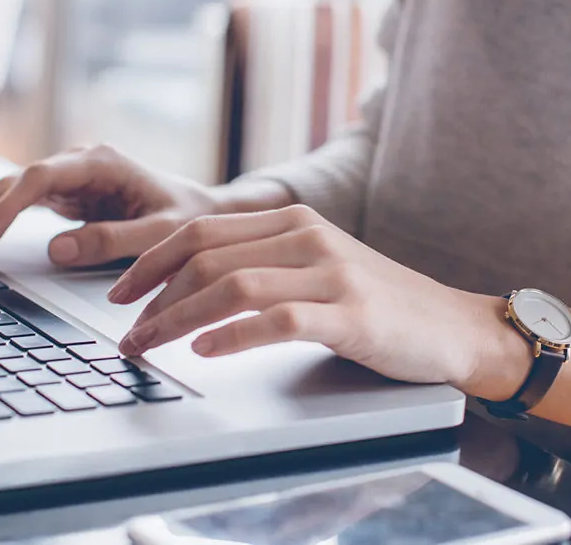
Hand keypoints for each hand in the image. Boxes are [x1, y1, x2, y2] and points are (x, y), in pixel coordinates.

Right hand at [0, 144, 263, 267]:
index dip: (7, 204)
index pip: (40, 177)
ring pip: (9, 192)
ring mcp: (70, 176)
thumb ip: (114, 240)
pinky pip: (18, 199)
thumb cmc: (189, 219)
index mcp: (101, 162)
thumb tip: (57, 250)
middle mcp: (79, 163)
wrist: (205, 211)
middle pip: (15, 184)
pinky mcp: (66, 194)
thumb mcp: (160, 233)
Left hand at [110, 205, 523, 389]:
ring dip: (178, 319)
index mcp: (293, 220)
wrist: (450, 325)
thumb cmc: (376, 302)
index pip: (202, 230)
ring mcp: (331, 273)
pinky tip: (205, 350)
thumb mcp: (316, 266)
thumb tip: (189, 285)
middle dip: (153, 295)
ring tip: (149, 345)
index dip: (151, 261)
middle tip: (126, 331)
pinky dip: (233, 335)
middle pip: (206, 255)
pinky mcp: (351, 314)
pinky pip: (278, 319)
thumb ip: (263, 262)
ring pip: (233, 285)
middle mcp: (307, 237)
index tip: (120, 293)